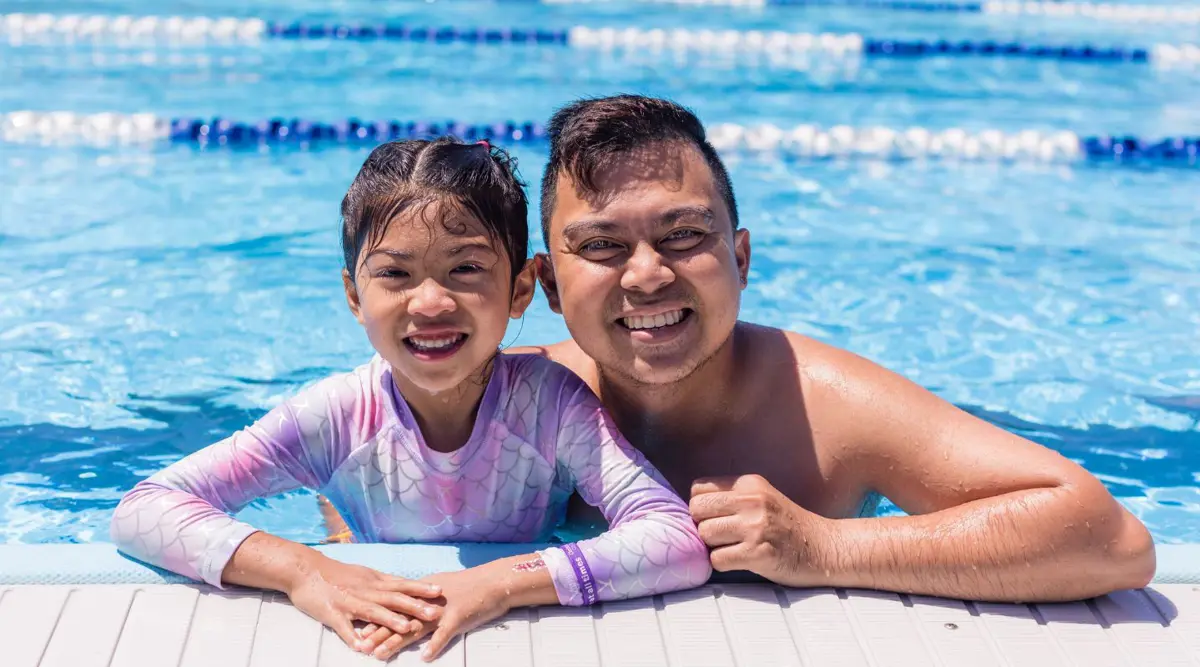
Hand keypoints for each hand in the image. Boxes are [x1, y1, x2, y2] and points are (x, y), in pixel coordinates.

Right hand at [284, 553, 443, 654]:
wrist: (304, 569)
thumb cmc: (336, 573)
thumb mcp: (364, 574)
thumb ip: (383, 582)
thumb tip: (405, 585)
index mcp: (373, 581)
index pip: (401, 584)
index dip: (420, 588)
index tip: (439, 592)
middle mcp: (364, 590)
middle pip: (393, 597)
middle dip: (415, 606)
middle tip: (434, 613)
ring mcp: (348, 601)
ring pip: (372, 611)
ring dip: (390, 620)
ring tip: (407, 628)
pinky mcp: (331, 612)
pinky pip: (342, 627)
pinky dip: (351, 636)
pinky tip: (362, 648)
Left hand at [358, 566, 512, 661]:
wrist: (493, 582)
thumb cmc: (468, 585)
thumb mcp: (440, 587)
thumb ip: (422, 597)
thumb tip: (405, 607)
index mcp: (421, 594)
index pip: (394, 608)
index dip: (376, 620)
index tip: (358, 631)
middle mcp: (428, 602)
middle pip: (399, 619)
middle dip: (378, 633)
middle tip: (361, 646)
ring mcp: (443, 611)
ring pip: (415, 628)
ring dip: (396, 642)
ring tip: (380, 654)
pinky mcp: (458, 619)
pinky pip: (444, 635)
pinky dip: (434, 646)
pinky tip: (424, 657)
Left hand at [690, 474, 832, 586]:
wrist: (825, 549)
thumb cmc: (788, 527)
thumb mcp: (762, 498)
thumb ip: (730, 497)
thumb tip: (688, 507)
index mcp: (750, 483)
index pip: (698, 489)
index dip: (701, 507)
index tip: (715, 518)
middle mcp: (752, 501)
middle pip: (697, 510)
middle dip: (703, 526)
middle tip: (723, 536)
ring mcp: (756, 527)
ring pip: (704, 535)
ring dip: (713, 546)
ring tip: (734, 548)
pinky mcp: (759, 553)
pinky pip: (717, 560)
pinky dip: (723, 564)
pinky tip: (741, 561)